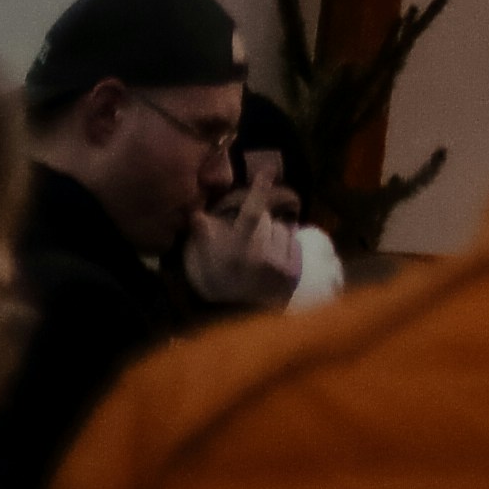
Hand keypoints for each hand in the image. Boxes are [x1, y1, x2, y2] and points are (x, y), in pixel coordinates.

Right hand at [186, 193, 308, 317]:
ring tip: (259, 254)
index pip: (251, 214)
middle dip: (259, 222)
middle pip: (267, 219)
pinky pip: (293, 243)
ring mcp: (280, 266)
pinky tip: (271, 262)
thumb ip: (202, 233)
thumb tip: (195, 213)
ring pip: (282, 229)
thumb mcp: (204, 259)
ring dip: (273, 235)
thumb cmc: (217, 283)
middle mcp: (261, 257)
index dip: (259, 190)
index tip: (268, 170)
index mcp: (238, 250)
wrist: (237, 319)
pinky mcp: (293, 273)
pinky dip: (284, 246)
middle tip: (247, 241)